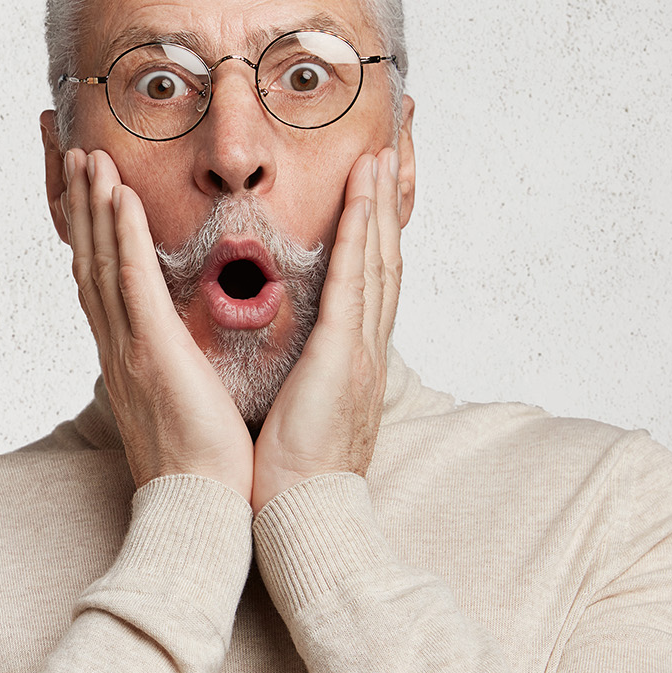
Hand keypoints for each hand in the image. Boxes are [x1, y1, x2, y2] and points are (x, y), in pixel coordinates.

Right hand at [62, 149, 253, 499]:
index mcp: (129, 357)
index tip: (87, 191)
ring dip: (93, 206)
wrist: (199, 508)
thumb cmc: (204, 467)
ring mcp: (129, 347)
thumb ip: (180, 368)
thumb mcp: (187, 404)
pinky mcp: (150, 351)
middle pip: (89, 262)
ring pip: (102, 262)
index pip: (102, 282)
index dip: (92, 234)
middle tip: (72, 155)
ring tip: (88, 157)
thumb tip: (189, 352)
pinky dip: (121, 235)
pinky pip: (131, 281)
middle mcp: (118, 346)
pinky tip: (118, 196)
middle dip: (80, 207)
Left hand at [251, 148, 401, 512]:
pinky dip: (361, 234)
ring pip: (376, 260)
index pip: (366, 284)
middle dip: (387, 206)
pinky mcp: (345, 356)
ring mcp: (362, 350)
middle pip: (383, 260)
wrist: (303, 518)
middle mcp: (366, 349)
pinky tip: (361, 196)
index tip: (370, 192)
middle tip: (392, 154)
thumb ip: (296, 379)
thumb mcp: (295, 414)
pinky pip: (355, 281)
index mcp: (351, 362)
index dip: (372, 235)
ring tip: (380, 156)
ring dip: (379, 204)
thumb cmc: (289, 477)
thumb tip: (279, 362)